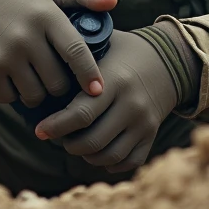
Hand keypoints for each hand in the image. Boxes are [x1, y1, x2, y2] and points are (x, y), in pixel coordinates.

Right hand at [0, 0, 116, 106]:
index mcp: (46, 15)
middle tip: (57, 78)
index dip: (90, 75)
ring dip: (38, 94)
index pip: (76, 52)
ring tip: (36, 81)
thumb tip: (114, 0)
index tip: (98, 90)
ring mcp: (6, 53)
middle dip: (61, 86)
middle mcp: (27, 36)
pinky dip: (14, 95)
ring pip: (34, 94)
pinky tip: (15, 81)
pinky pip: (8, 97)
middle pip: (57, 81)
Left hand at [35, 29, 178, 173]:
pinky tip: (98, 152)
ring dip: (87, 156)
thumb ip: (76, 53)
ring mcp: (144, 123)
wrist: (168, 60)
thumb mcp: (103, 44)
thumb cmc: (124, 51)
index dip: (56, 126)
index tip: (40, 130)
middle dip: (69, 144)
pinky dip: (109, 163)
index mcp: (114, 81)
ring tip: (77, 143)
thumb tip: (41, 61)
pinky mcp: (152, 135)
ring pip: (109, 156)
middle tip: (59, 136)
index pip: (81, 113)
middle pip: (93, 141)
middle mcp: (131, 105)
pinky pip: (128, 161)